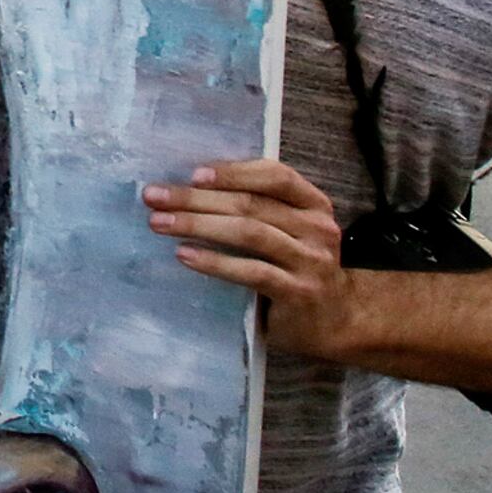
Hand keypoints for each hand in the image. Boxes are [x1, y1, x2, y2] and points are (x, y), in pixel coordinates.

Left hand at [145, 160, 358, 358]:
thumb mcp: (290, 231)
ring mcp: (310, 261)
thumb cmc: (297, 268)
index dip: (233, 172)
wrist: (336, 321)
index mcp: (314, 204)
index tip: (192, 173)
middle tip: (155, 196)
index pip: (275, 175)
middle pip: (252, 203)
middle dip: (197, 198)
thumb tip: (191, 188)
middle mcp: (318, 228)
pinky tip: (184, 255)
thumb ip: (259, 209)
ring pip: (249, 232)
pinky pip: (251, 271)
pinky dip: (215, 261)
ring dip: (198, 225)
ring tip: (160, 223)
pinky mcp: (297, 292)